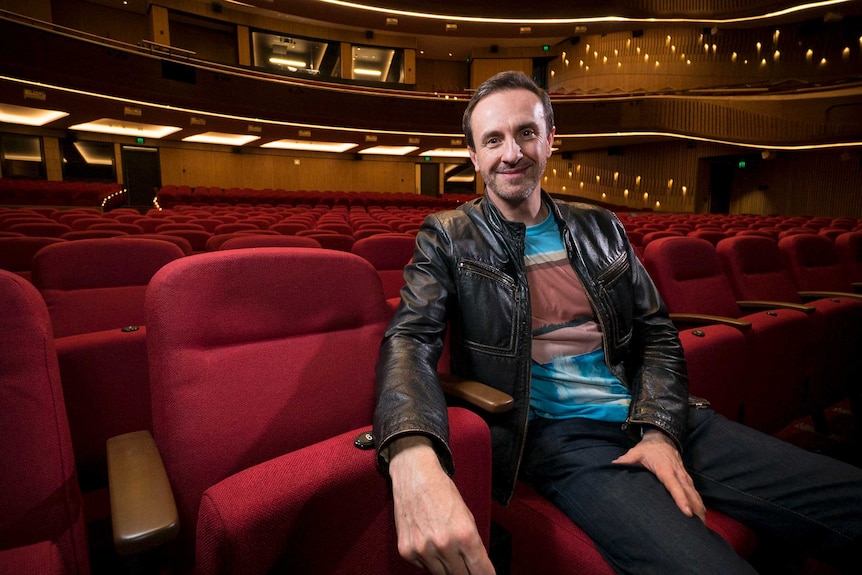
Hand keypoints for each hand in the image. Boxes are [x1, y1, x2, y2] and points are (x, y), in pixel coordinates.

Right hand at [388, 435, 495, 574]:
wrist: (414, 476)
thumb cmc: (443, 492)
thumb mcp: (467, 516)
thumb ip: (472, 544)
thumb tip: (475, 568)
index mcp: (465, 534)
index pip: (480, 570)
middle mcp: (444, 545)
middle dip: (466, 573)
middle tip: (467, 567)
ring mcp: (423, 549)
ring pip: (441, 574)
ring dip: (447, 567)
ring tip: (446, 550)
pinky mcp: (406, 550)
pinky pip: (423, 566)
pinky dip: (428, 560)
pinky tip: (429, 542)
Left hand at [612, 429, 705, 522]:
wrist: (662, 438)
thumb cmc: (648, 449)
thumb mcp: (635, 452)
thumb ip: (626, 460)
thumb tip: (613, 465)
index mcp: (665, 469)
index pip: (674, 486)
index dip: (680, 499)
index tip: (686, 512)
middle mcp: (677, 473)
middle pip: (688, 493)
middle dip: (694, 508)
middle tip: (698, 526)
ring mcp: (683, 476)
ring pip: (694, 493)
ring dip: (699, 507)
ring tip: (702, 524)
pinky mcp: (686, 478)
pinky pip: (694, 491)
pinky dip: (699, 502)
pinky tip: (701, 513)